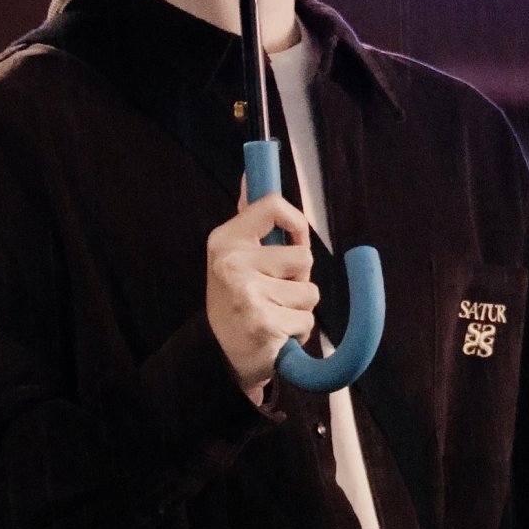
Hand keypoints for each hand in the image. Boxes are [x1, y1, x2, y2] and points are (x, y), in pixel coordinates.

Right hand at [206, 179, 317, 403]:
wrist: (218, 355)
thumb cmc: (235, 300)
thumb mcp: (234, 255)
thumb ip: (251, 218)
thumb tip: (252, 173)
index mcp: (226, 239)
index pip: (273, 205)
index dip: (297, 223)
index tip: (295, 240)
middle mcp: (232, 262)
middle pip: (303, 256)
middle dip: (298, 278)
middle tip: (273, 292)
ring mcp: (247, 292)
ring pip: (309, 291)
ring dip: (299, 308)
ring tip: (273, 313)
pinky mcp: (263, 322)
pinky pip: (307, 320)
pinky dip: (298, 332)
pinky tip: (274, 334)